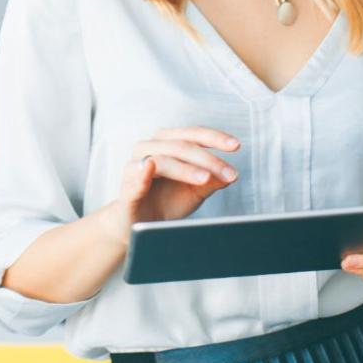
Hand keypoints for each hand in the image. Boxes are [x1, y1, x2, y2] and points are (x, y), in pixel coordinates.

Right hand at [99, 126, 240, 242]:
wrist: (139, 227)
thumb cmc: (167, 202)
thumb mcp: (195, 191)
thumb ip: (211, 181)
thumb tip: (232, 174)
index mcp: (167, 144)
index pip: (192, 134)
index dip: (214, 137)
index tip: (236, 146)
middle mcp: (149, 148)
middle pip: (181, 145)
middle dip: (207, 159)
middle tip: (228, 173)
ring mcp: (135, 166)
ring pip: (162, 159)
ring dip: (185, 168)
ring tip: (205, 179)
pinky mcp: (126, 187)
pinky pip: (134, 177)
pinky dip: (142, 172)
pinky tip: (149, 168)